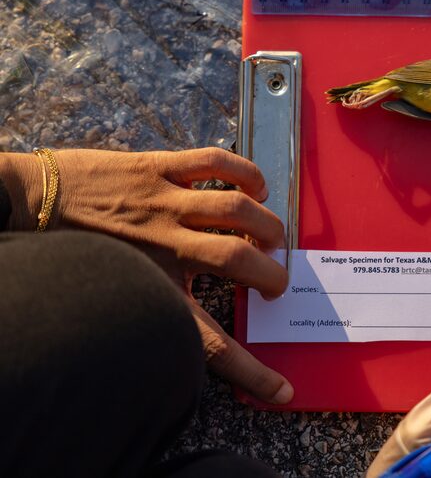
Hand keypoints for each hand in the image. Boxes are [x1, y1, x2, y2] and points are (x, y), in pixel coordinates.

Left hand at [3, 147, 292, 403]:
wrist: (24, 201)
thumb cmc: (68, 253)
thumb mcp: (111, 298)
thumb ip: (153, 310)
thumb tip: (189, 331)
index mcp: (151, 291)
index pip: (212, 343)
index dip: (253, 372)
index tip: (281, 389)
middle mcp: (163, 248)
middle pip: (241, 265)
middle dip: (274, 277)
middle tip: (275, 283)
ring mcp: (163, 203)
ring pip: (238, 210)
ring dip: (268, 226)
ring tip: (272, 237)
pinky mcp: (157, 168)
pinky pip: (215, 164)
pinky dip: (247, 174)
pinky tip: (257, 188)